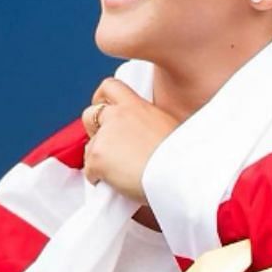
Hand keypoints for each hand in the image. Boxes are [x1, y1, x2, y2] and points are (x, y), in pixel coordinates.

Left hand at [80, 78, 178, 201]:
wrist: (179, 174)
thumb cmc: (181, 157)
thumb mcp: (168, 127)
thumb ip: (148, 124)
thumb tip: (142, 137)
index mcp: (136, 106)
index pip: (110, 87)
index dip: (101, 97)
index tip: (103, 107)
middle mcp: (117, 116)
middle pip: (89, 114)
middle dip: (92, 129)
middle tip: (106, 145)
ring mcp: (104, 137)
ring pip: (89, 147)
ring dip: (99, 159)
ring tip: (121, 172)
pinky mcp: (96, 158)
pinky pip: (89, 171)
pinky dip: (99, 179)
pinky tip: (117, 184)